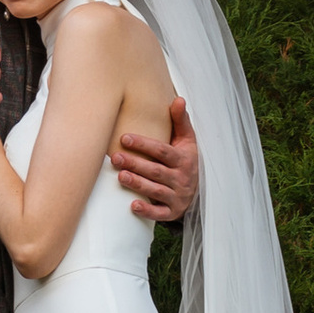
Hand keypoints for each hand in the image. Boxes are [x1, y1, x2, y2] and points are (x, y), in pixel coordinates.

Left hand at [112, 95, 197, 224]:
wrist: (198, 190)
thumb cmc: (186, 160)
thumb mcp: (187, 140)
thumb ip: (180, 120)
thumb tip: (178, 99)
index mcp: (183, 159)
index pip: (162, 151)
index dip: (144, 145)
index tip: (124, 138)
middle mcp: (182, 178)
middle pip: (156, 171)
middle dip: (135, 164)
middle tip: (115, 157)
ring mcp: (177, 196)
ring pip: (156, 191)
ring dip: (138, 184)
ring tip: (120, 176)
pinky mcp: (173, 212)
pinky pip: (160, 213)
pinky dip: (147, 210)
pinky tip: (133, 205)